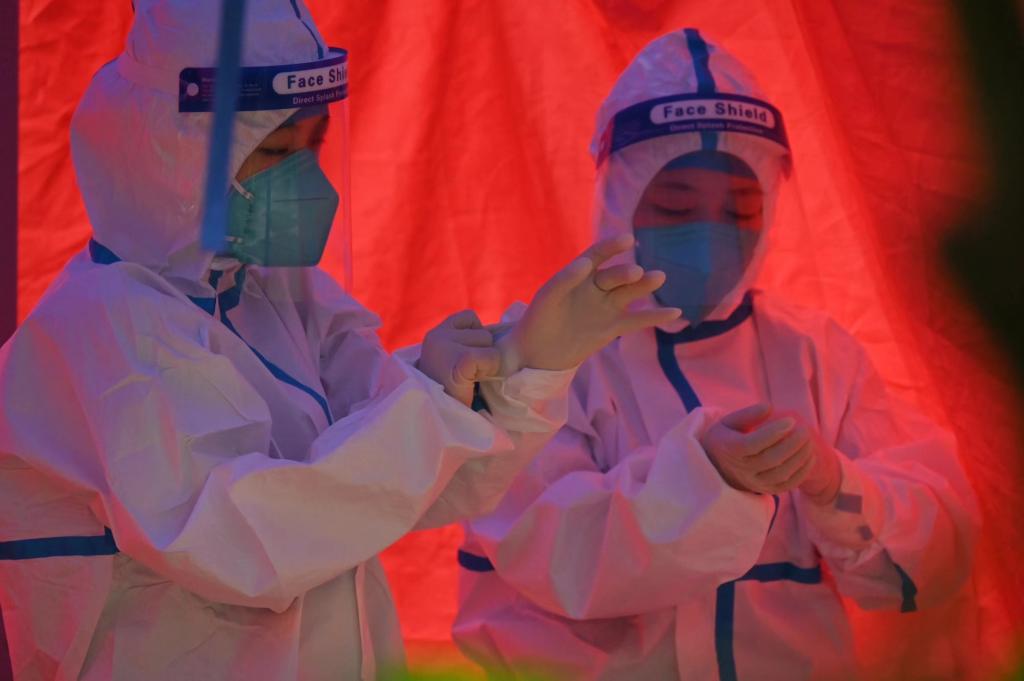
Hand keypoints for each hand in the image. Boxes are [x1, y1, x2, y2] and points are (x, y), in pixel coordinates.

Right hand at [417, 310, 501, 405]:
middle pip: (484, 333)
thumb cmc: (448, 395)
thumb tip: (492, 334)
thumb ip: (464, 344)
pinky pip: (490, 358)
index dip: (477, 338)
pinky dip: (488, 372)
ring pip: (490, 345)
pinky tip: (473, 384)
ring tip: (470, 381)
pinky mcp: (459, 361)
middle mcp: (437, 336)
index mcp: (435, 334)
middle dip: (483, 354)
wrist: (437, 421)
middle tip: (469, 377)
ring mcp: (446, 347)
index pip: (470, 318)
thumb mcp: (450, 361)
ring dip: (488, 365)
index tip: (468, 361)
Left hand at [497, 234, 681, 372]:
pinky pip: (636, 321)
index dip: (611, 247)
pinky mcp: (612, 328)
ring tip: (658, 278)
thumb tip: (585, 262)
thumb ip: (564, 280)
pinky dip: (655, 317)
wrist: (535, 353)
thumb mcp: (547, 299)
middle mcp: (595, 287)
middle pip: (615, 276)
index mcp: (578, 275)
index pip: (597, 256)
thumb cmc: (536, 321)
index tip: (626, 240)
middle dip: (626, 273)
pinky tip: (676, 313)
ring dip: (644, 286)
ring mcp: (605, 307)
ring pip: (629, 293)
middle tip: (636, 273)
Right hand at [701, 404, 815, 494]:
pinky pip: (787, 485)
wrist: (718, 467)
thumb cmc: (726, 438)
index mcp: (730, 450)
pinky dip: (802, 471)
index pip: (753, 443)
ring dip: (799, 457)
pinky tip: (810, 456)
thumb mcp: (728, 422)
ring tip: (809, 441)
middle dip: (792, 444)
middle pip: (770, 459)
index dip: (773, 432)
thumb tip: (769, 408)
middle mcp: (742, 469)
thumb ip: (747, 414)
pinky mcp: (766, 490)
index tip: (791, 420)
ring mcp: (754, 482)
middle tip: (804, 430)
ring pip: (781, 473)